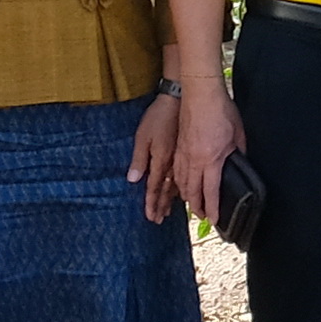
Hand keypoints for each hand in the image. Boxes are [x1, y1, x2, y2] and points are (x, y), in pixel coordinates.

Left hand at [127, 92, 182, 211]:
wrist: (179, 101)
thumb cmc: (159, 117)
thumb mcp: (143, 136)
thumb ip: (139, 159)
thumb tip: (132, 179)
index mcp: (160, 160)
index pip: (154, 187)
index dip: (152, 203)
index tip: (150, 217)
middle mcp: (172, 164)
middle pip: (167, 191)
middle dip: (162, 206)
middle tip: (159, 220)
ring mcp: (182, 159)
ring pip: (178, 186)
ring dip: (172, 200)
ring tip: (168, 212)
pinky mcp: (188, 153)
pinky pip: (186, 176)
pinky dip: (182, 189)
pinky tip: (182, 193)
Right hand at [166, 83, 241, 233]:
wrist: (200, 93)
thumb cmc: (221, 111)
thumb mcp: (237, 134)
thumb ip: (238, 152)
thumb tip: (240, 163)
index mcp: (211, 160)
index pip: (211, 191)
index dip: (213, 208)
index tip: (214, 220)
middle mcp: (195, 160)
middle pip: (193, 191)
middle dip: (198, 206)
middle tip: (203, 215)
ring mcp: (184, 154)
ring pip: (181, 182)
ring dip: (186, 196)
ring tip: (192, 204)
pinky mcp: (178, 147)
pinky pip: (175, 171)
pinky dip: (178, 182)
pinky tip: (181, 184)